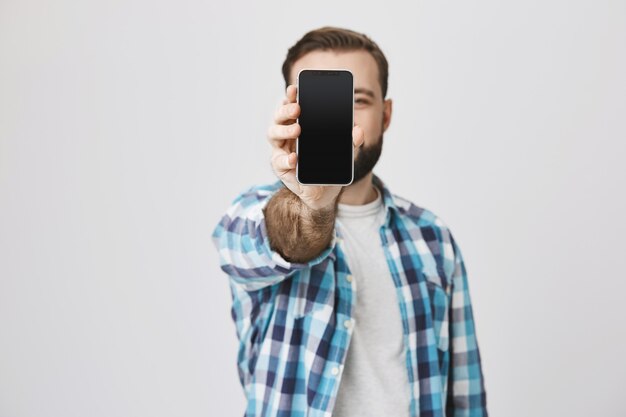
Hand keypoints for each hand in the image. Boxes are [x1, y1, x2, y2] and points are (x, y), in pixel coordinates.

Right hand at [267, 84, 364, 209]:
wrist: (325, 192)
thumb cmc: (329, 165)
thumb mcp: (344, 151)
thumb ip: (351, 140)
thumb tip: (358, 131)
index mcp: (298, 124)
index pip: (292, 106)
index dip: (291, 96)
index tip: (295, 89)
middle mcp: (286, 134)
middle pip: (279, 117)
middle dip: (285, 110)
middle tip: (297, 109)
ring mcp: (281, 150)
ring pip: (273, 134)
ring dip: (284, 130)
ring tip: (297, 130)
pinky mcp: (281, 168)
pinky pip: (279, 162)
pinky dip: (286, 159)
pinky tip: (295, 158)